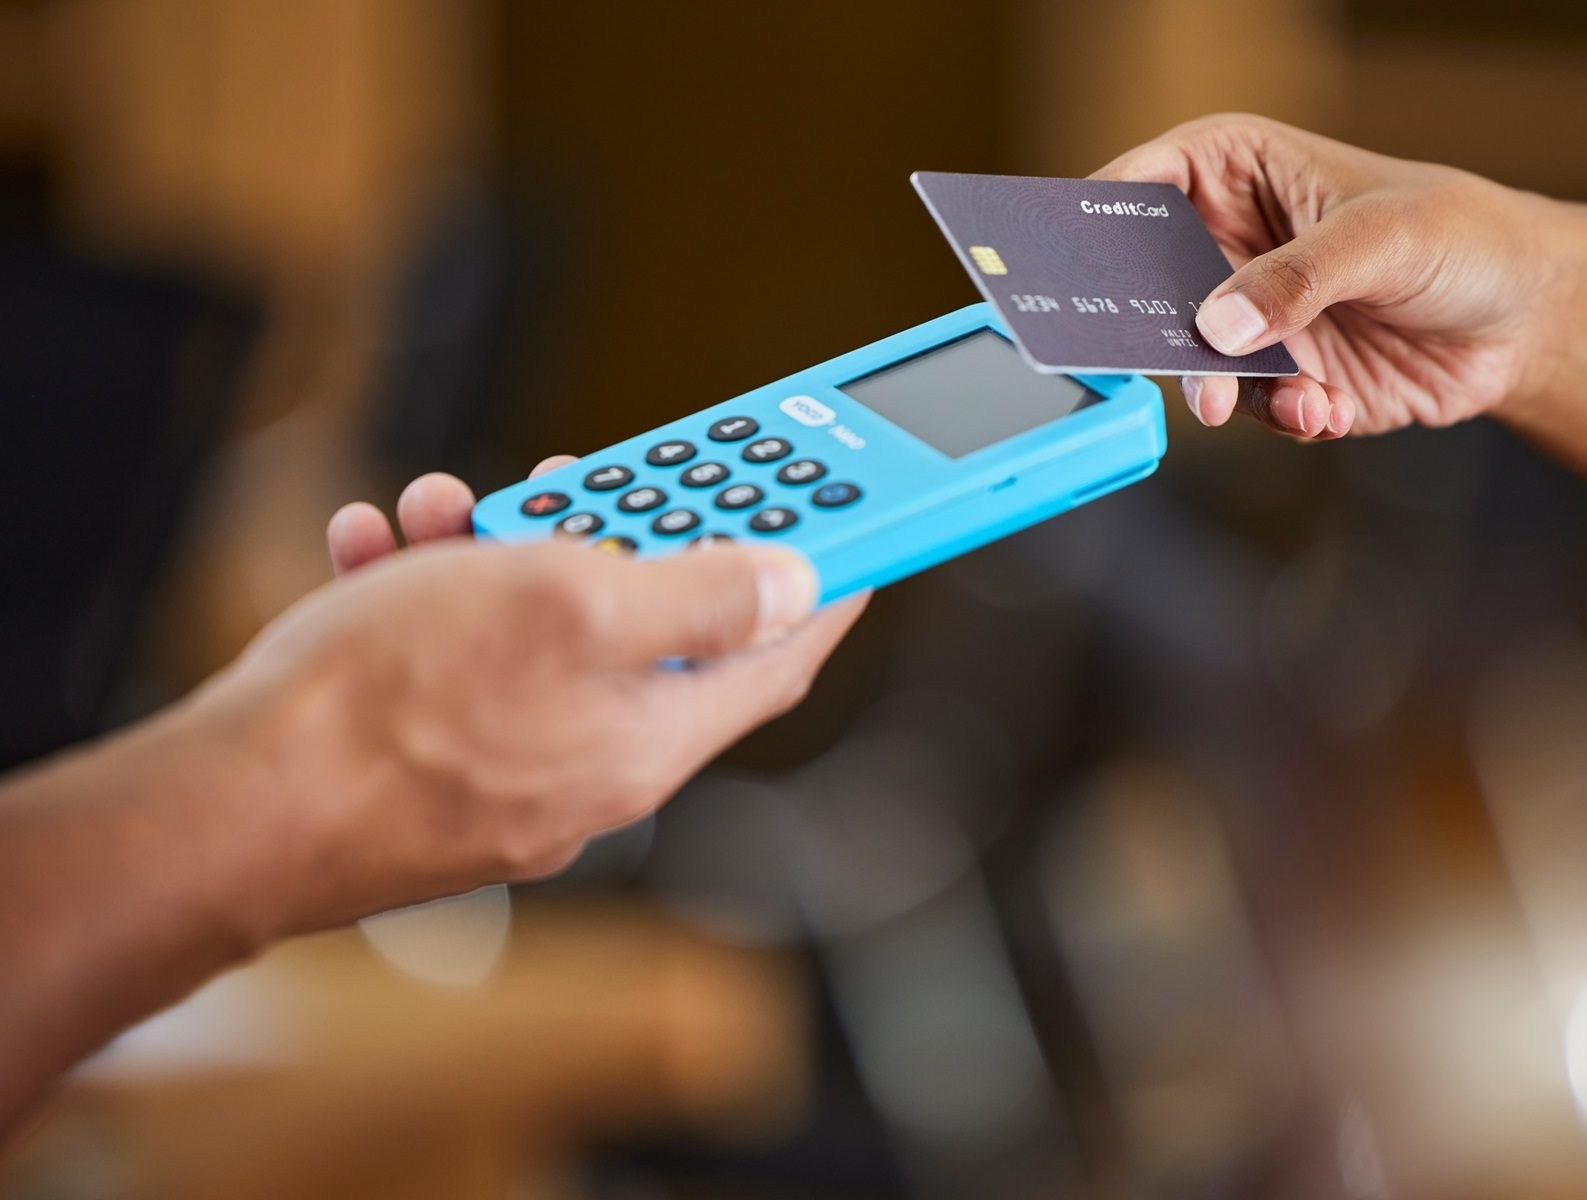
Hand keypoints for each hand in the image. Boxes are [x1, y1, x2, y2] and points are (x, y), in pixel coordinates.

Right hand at [187, 456, 866, 933]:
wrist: (229, 807)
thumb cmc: (392, 708)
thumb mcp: (570, 608)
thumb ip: (695, 599)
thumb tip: (789, 585)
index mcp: (650, 736)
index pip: (778, 655)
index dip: (825, 584)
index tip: (853, 529)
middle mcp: (594, 765)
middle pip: (653, 630)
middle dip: (622, 535)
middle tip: (598, 479)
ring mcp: (513, 772)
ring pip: (539, 632)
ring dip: (501, 551)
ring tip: (447, 511)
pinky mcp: (435, 767)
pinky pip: (458, 664)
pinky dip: (428, 596)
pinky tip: (381, 556)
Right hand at [1096, 114, 1586, 438]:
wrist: (1529, 319)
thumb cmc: (1464, 236)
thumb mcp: (1382, 239)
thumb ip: (1295, 279)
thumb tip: (1217, 325)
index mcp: (1234, 170)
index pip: (1138, 186)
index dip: (1094, 224)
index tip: (1066, 271)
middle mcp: (1227, 245)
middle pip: (1146, 286)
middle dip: (1150, 329)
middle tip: (1160, 360)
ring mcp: (1248, 317)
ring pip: (1193, 361)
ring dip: (1229, 389)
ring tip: (1286, 395)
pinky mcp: (1277, 378)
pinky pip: (1248, 407)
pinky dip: (1284, 414)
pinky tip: (1327, 410)